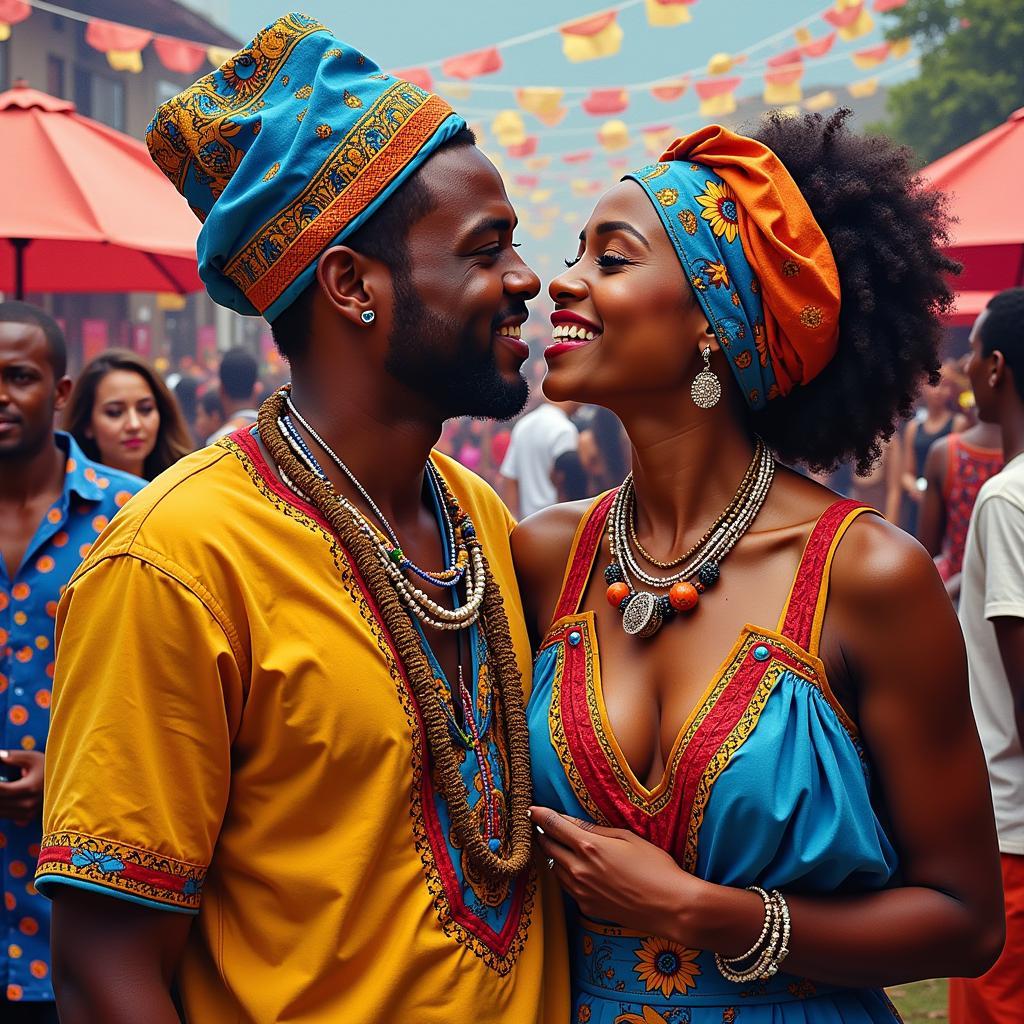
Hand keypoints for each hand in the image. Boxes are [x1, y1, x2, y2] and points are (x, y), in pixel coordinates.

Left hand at [0, 749, 44, 820]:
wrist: (66, 781)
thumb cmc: (47, 767)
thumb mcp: (33, 758)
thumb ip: (13, 757)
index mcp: (31, 787)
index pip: (2, 789)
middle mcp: (29, 803)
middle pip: (0, 802)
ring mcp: (28, 813)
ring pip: (1, 812)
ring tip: (1, 790)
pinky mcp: (27, 818)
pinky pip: (6, 816)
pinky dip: (1, 808)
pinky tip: (3, 798)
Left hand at [531, 805, 705, 942]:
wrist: (671, 907)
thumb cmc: (655, 867)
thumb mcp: (627, 838)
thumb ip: (595, 830)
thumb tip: (572, 822)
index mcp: (589, 847)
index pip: (554, 826)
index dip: (540, 815)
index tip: (531, 809)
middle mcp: (579, 870)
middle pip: (549, 848)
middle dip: (542, 835)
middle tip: (540, 826)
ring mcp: (582, 892)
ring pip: (555, 869)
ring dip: (553, 856)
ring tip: (556, 846)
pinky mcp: (587, 908)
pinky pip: (568, 888)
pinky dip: (566, 875)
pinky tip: (575, 870)